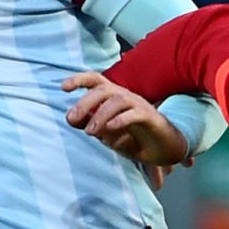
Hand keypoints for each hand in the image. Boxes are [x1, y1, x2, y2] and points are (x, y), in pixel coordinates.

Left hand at [63, 71, 191, 168]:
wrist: (165, 149)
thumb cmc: (135, 139)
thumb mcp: (108, 135)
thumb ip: (91, 125)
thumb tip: (72, 120)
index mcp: (114, 97)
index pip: (95, 80)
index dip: (79, 79)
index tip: (63, 87)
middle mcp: (126, 96)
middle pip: (103, 89)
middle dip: (85, 102)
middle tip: (73, 119)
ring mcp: (140, 105)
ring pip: (117, 100)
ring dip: (100, 115)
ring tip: (90, 132)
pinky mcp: (151, 118)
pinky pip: (135, 114)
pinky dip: (121, 120)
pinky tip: (110, 130)